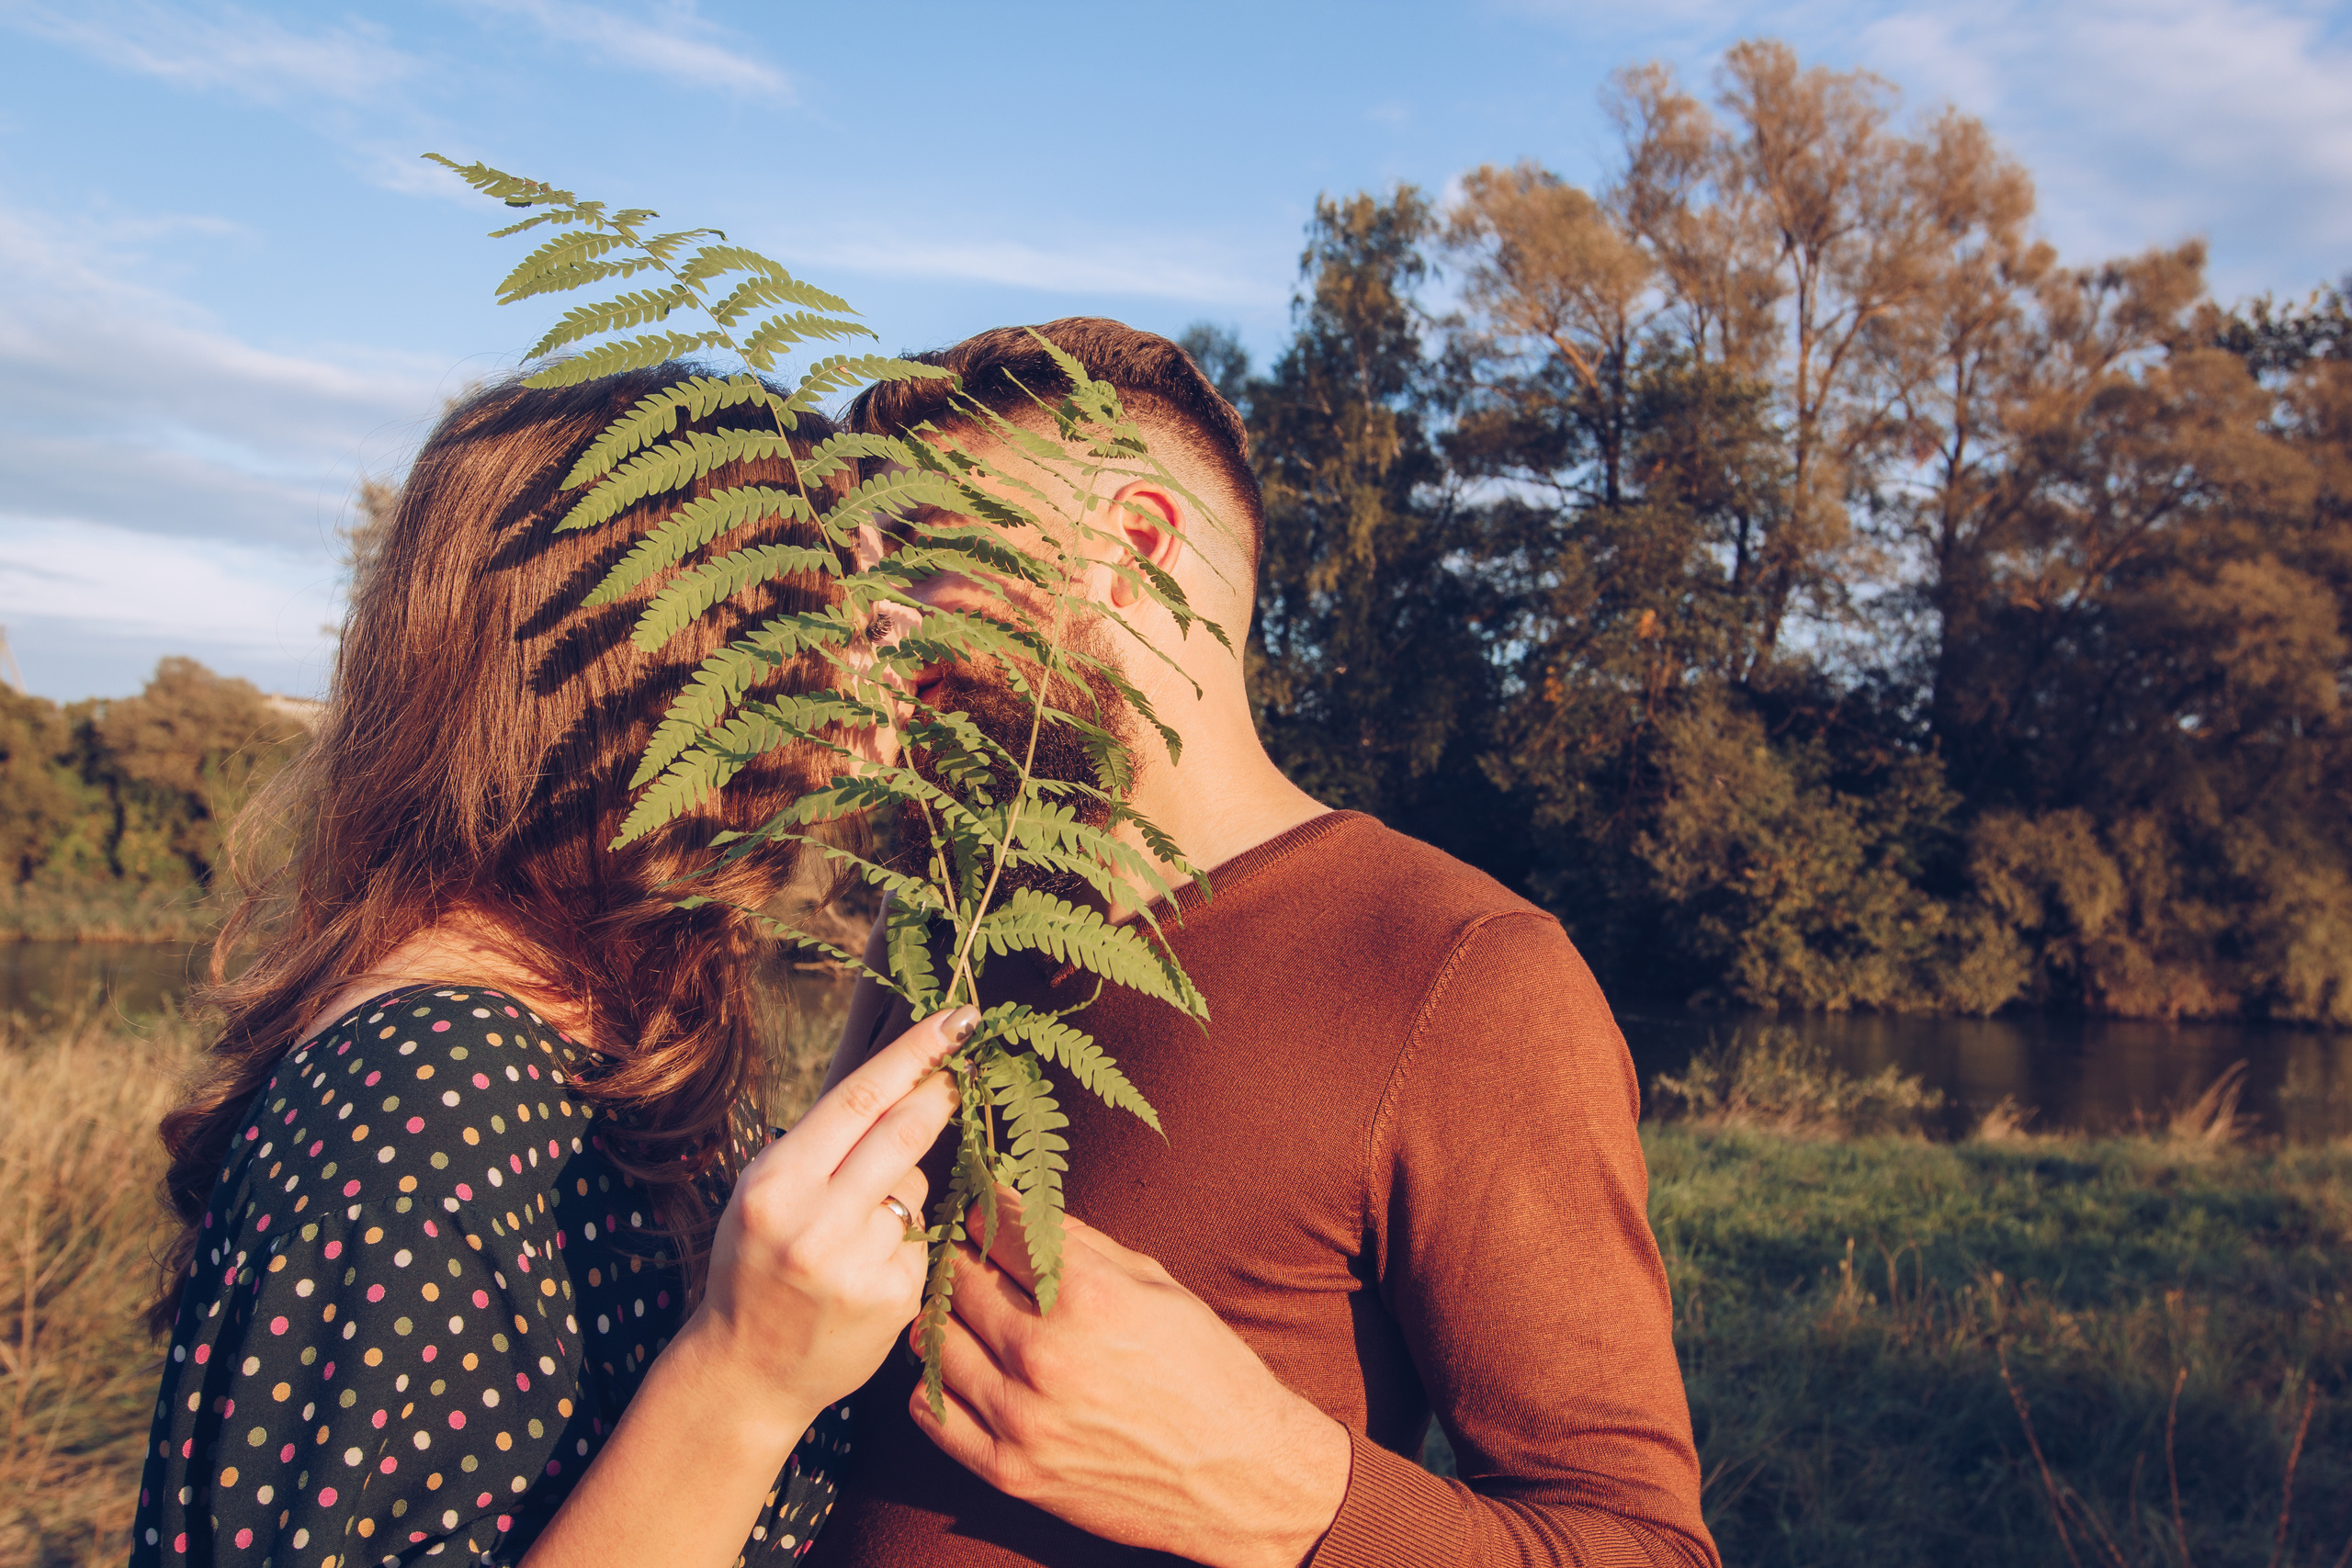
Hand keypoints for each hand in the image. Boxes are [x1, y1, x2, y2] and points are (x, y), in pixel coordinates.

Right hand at [676, 1004, 972, 1436]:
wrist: (747, 1372)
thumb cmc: (756, 1265)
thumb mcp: (764, 1193)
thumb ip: (821, 1144)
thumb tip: (900, 1079)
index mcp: (775, 1184)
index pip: (858, 1099)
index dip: (914, 1053)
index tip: (956, 1019)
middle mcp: (815, 1221)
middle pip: (904, 1133)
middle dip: (940, 1093)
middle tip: (965, 1067)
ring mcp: (858, 1263)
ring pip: (915, 1187)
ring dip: (902, 1189)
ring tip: (853, 1230)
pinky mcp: (894, 1296)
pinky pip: (920, 1237)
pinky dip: (904, 1239)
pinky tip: (866, 1268)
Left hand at [911, 1196, 1350, 1567]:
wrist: (1241, 1476)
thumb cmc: (1207, 1370)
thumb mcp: (1158, 1286)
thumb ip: (1082, 1245)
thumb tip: (1022, 1206)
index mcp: (1088, 1297)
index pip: (1001, 1228)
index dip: (986, 1208)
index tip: (980, 1203)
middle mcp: (1046, 1354)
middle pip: (960, 1280)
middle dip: (959, 1256)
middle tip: (961, 1250)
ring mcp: (1024, 1418)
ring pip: (936, 1342)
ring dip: (941, 1317)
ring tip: (958, 1308)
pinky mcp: (1012, 1472)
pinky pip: (933, 1414)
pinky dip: (933, 1384)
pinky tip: (958, 1368)